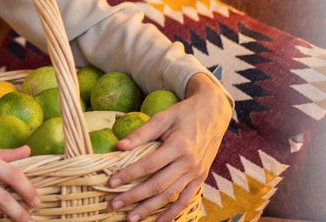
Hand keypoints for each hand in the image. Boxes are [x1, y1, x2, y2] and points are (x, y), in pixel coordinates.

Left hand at [108, 73, 231, 221]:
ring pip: (171, 196)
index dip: (129, 175)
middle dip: (135, 197)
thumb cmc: (184, 114)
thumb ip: (141, 133)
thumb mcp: (163, 117)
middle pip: (158, 185)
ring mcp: (196, 173)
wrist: (214, 114)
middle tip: (114, 204)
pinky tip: (160, 221)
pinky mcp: (201, 178)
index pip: (149, 165)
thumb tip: (119, 146)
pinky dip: (174, 212)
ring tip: (131, 218)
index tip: (111, 182)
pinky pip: (187, 199)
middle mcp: (189, 163)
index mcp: (178, 146)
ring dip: (150, 209)